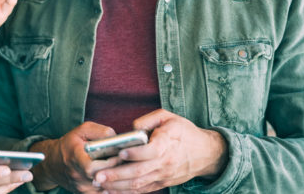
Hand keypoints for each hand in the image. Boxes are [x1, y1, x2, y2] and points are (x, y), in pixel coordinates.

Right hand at [30, 122, 120, 192]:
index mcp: (75, 157)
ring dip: (115, 180)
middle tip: (125, 163)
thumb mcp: (82, 130)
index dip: (109, 163)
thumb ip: (100, 132)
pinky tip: (114, 178)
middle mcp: (76, 175)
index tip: (120, 155)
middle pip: (101, 178)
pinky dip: (111, 187)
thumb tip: (116, 139)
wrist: (53, 162)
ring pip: (104, 188)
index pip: (91, 167)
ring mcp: (80, 187)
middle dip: (116, 171)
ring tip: (121, 169)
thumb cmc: (69, 144)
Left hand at [92, 109, 227, 192]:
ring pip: (138, 184)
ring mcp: (163, 176)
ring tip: (99, 184)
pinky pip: (142, 190)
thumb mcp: (169, 117)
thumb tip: (132, 128)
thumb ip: (149, 119)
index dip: (135, 153)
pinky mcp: (162, 183)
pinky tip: (111, 191)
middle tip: (98, 176)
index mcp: (167, 144)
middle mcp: (165, 163)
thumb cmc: (185, 132)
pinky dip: (126, 192)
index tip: (120, 152)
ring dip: (117, 186)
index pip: (151, 151)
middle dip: (116, 175)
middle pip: (139, 171)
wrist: (206, 153)